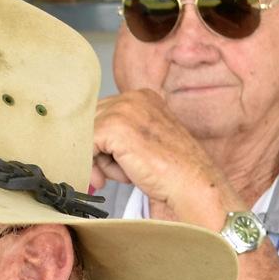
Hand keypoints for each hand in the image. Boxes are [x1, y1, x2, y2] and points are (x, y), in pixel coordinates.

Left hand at [92, 89, 233, 228]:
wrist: (192, 182)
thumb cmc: (174, 170)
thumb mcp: (146, 142)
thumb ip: (123, 135)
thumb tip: (91, 145)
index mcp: (143, 97)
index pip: (104, 114)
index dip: (102, 142)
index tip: (106, 164)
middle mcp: (132, 97)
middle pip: (92, 122)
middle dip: (97, 151)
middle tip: (108, 176)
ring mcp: (123, 109)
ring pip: (87, 135)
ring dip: (99, 161)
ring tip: (125, 174)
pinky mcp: (113, 127)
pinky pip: (86, 146)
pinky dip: (96, 166)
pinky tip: (122, 175)